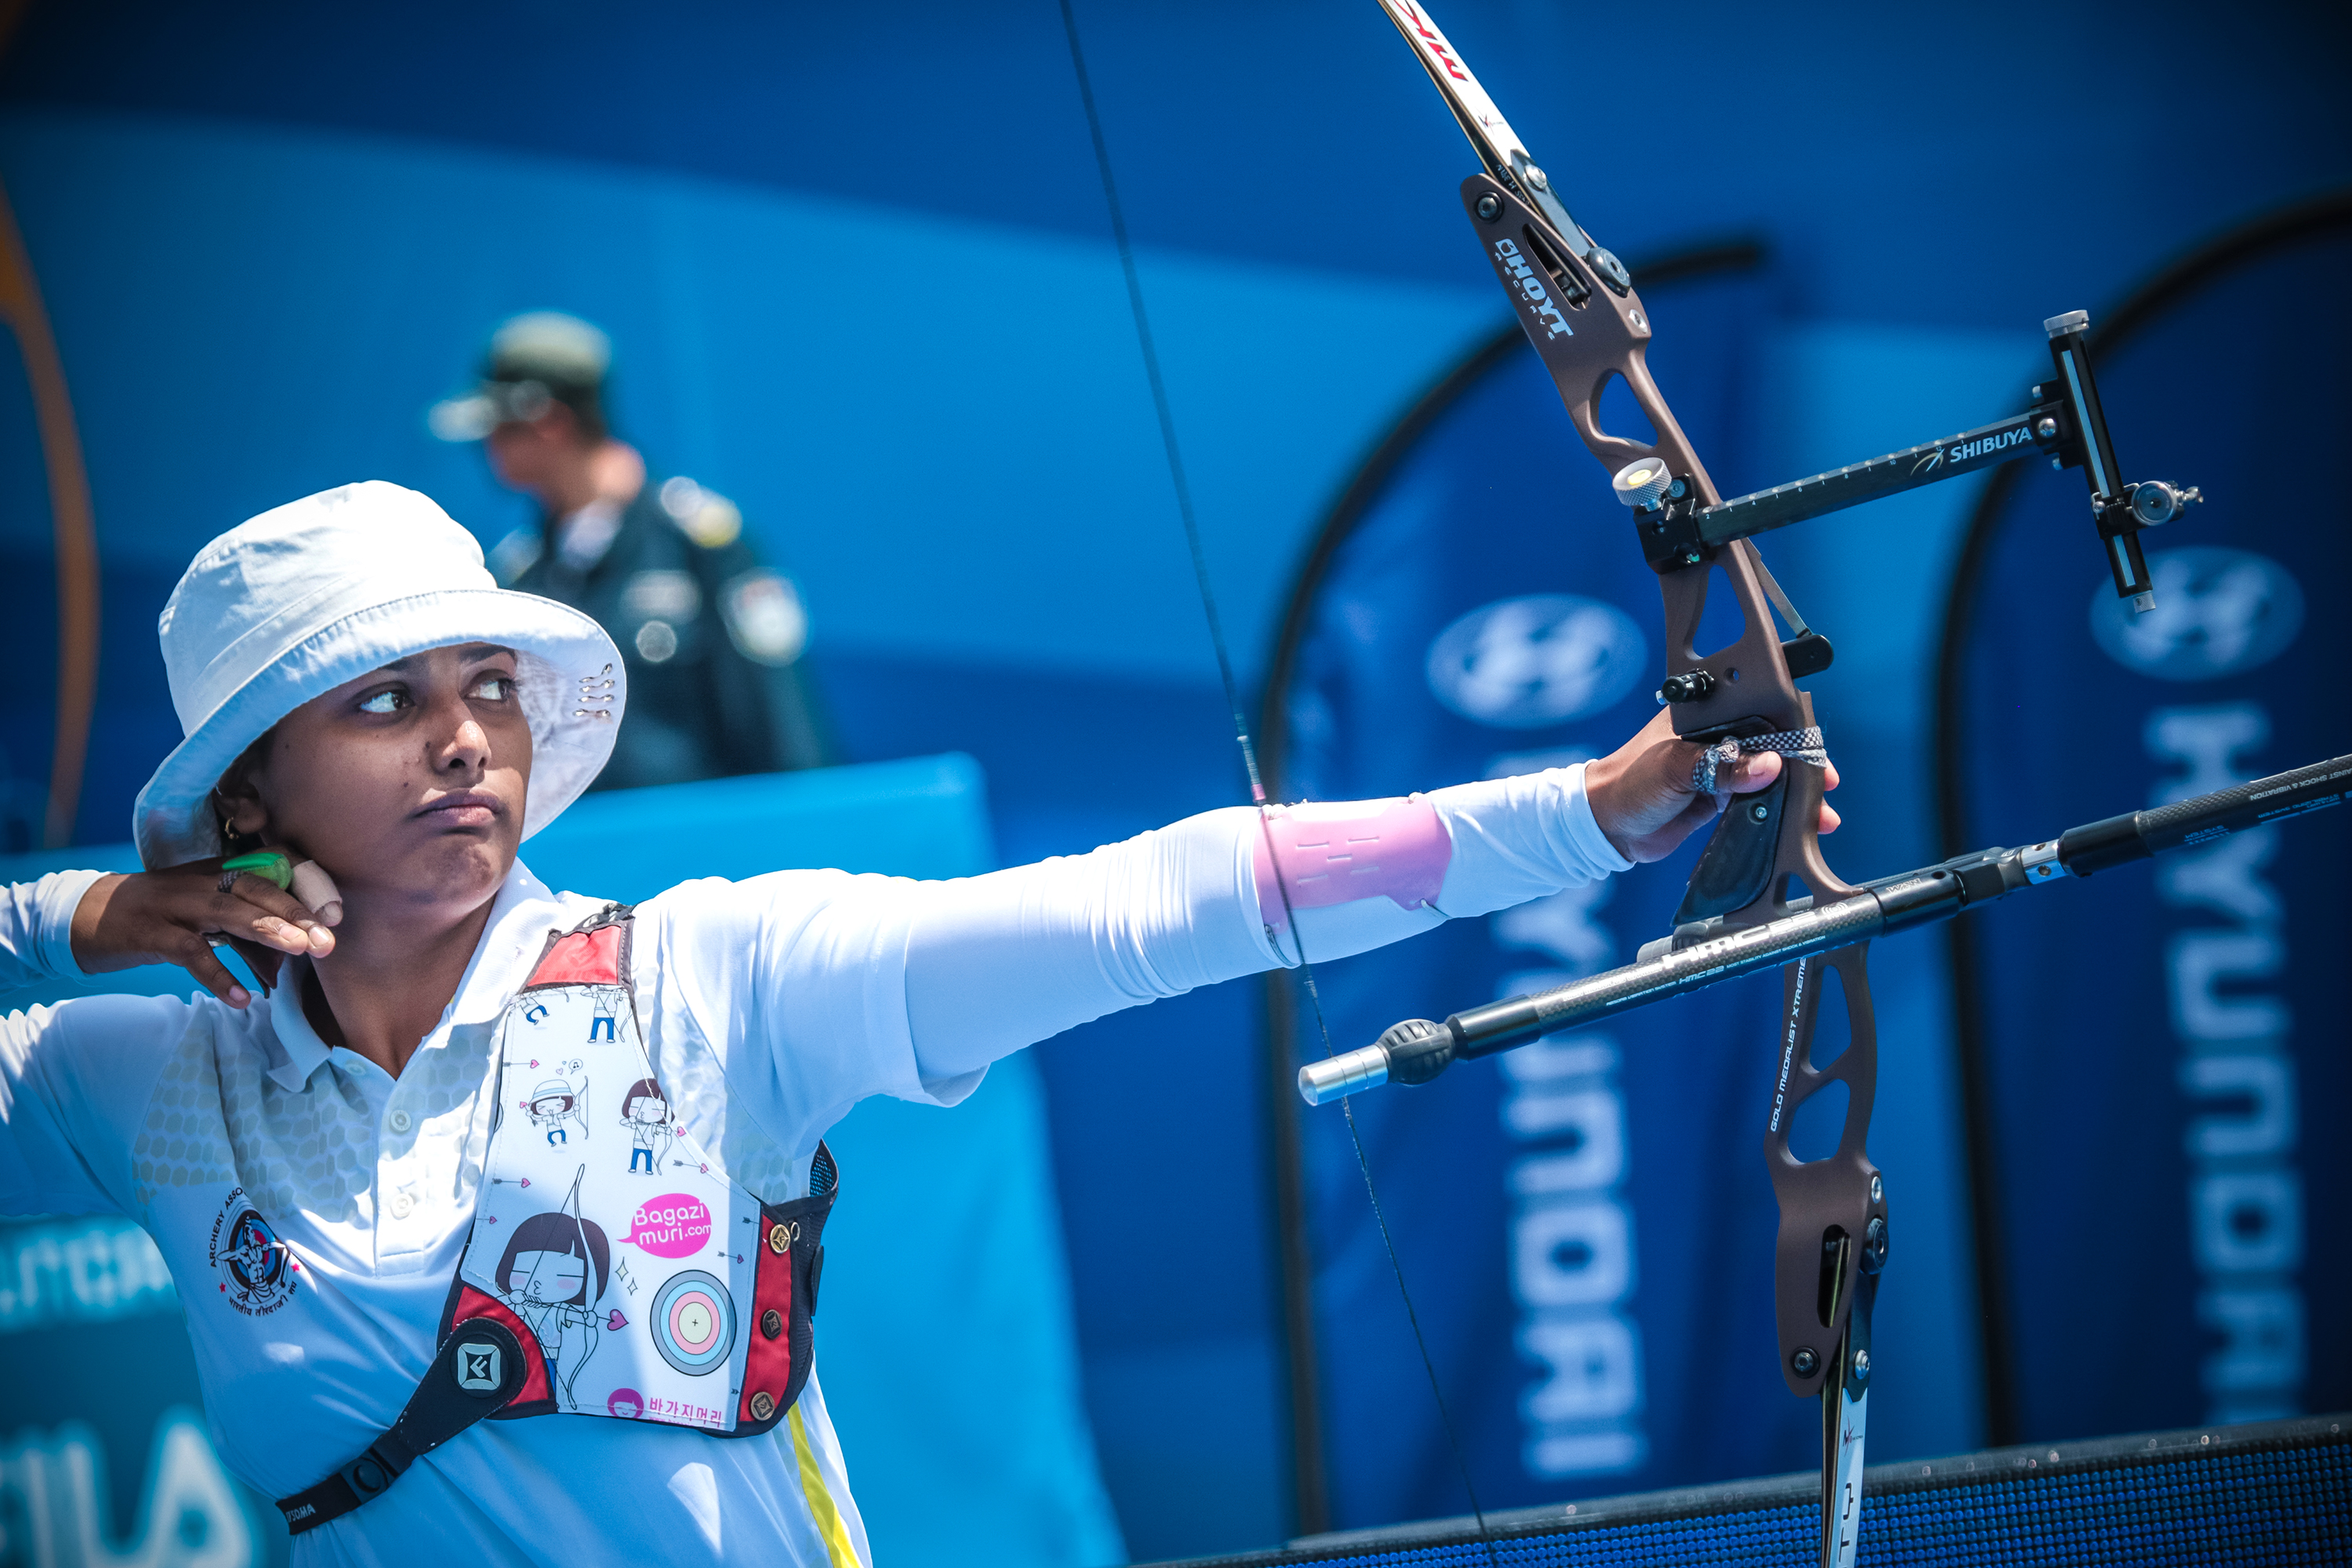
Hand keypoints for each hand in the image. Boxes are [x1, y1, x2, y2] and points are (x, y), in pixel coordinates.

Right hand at [69, 862, 337, 1007]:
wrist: (90, 917)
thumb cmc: (165, 917)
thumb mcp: (211, 919)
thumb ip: (251, 936)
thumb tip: (292, 964)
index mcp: (221, 871)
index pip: (272, 864)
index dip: (306, 883)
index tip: (337, 912)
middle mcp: (202, 880)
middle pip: (256, 888)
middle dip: (296, 913)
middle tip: (328, 940)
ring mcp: (175, 904)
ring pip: (227, 912)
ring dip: (266, 931)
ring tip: (299, 951)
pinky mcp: (151, 932)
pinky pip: (189, 953)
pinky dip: (216, 976)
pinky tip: (240, 998)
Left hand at [1584, 706, 1840, 863]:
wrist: (1605, 825)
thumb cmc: (1627, 783)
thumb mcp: (1674, 769)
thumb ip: (1720, 766)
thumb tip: (1767, 764)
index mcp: (1706, 713)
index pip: (1758, 710)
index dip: (1788, 728)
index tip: (1810, 747)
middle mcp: (1718, 736)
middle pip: (1772, 743)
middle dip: (1800, 763)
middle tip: (1823, 783)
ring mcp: (1721, 767)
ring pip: (1769, 774)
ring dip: (1794, 792)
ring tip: (1819, 814)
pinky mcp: (1720, 796)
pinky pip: (1758, 800)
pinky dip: (1778, 810)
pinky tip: (1799, 823)